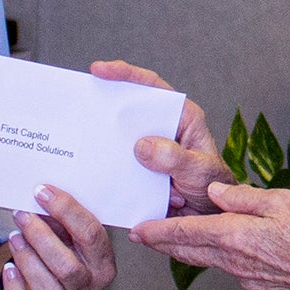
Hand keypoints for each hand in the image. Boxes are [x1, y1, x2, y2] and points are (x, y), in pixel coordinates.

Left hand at [1, 184, 116, 289]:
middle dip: (40, 236)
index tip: (42, 192)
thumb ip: (61, 222)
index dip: (66, 209)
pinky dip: (14, 287)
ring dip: (27, 258)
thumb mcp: (72, 239)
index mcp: (103, 262)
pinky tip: (8, 268)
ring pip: (47, 288)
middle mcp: (88, 286)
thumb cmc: (65, 258)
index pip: (90, 233)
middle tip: (22, 215)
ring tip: (15, 237)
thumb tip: (40, 198)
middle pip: (67, 264)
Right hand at [92, 60, 232, 214]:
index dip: (125, 74)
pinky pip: (116, 162)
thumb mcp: (200, 171)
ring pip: (119, 136)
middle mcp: (163, 129)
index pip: (153, 88)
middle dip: (103, 103)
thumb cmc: (213, 188)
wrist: (208, 219)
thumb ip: (176, 158)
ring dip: (101, 137)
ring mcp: (149, 150)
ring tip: (76, 135)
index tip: (99, 70)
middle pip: (129, 108)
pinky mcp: (138, 169)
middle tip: (78, 103)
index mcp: (181, 118)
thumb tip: (142, 145)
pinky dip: (104, 164)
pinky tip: (88, 167)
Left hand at [130, 180, 289, 289]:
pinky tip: (218, 252)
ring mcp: (246, 276)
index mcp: (236, 235)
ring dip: (186, 251)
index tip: (137, 230)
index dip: (158, 231)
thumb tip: (215, 192)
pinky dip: (213, 258)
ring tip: (171, 243)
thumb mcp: (282, 202)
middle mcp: (234, 260)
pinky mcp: (259, 284)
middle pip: (188, 251)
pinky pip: (228, 268)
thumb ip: (244, 197)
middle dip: (163, 244)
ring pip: (206, 261)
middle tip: (141, 238)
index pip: (186, 232)